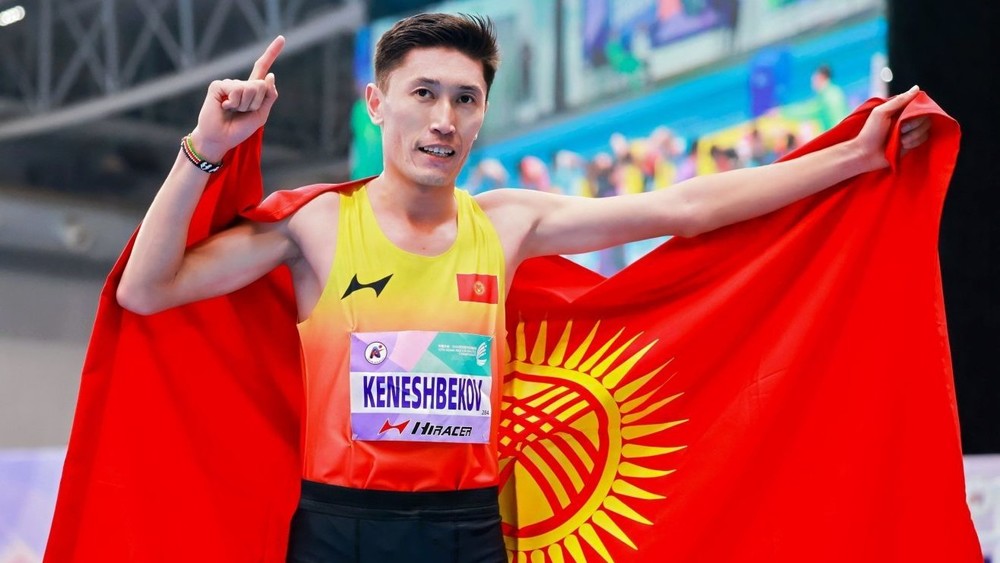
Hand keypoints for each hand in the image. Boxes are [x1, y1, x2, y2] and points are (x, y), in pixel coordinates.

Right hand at [190, 36, 284, 161]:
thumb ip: (269, 96)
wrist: (221, 139)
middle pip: (261, 85)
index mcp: (252, 89)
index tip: (282, 38)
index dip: (272, 52)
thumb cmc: (239, 129)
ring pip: (250, 88)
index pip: (262, 68)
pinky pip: (236, 90)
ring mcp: (229, 83)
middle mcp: (240, 83)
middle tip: (242, 112)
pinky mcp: (217, 86)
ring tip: (232, 111)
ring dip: (244, 105)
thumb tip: (271, 75)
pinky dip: (234, 103)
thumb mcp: (261, 115)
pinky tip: (224, 107)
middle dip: (256, 103)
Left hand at [853, 85, 931, 170]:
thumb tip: (917, 88)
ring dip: (913, 135)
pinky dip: (913, 142)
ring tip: (899, 140)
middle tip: (901, 129)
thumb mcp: (881, 113)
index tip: (908, 115)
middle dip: (914, 124)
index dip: (918, 109)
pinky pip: (923, 139)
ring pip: (925, 128)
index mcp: (899, 109)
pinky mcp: (912, 142)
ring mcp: (910, 131)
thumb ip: (899, 101)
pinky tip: (902, 145)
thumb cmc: (870, 132)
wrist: (865, 154)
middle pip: (925, 116)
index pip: (918, 104)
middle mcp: (906, 118)